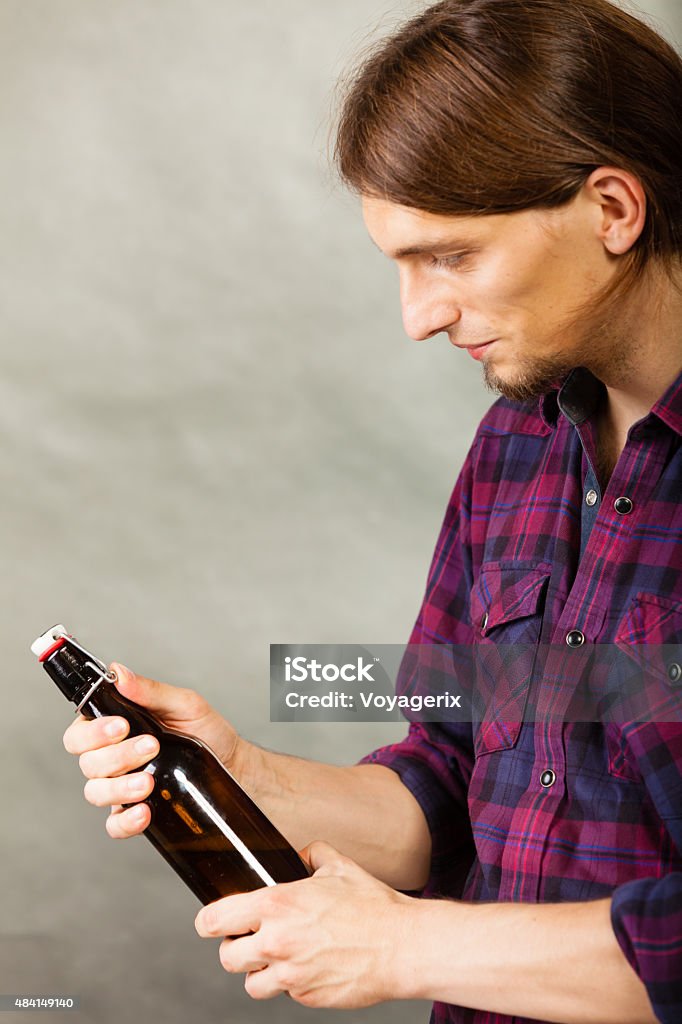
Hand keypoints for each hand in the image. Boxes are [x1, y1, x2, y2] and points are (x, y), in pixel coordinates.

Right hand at [62, 663, 239, 838]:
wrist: (234, 764)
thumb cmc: (207, 731)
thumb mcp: (184, 704)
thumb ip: (150, 691)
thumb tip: (119, 673)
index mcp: (117, 725)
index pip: (81, 730)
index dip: (93, 731)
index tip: (121, 726)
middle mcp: (113, 756)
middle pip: (87, 762)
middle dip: (116, 756)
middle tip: (150, 746)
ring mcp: (121, 785)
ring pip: (96, 792)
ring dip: (119, 787)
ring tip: (148, 782)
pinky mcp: (134, 811)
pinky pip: (114, 824)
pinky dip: (124, 822)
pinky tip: (143, 812)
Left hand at [194, 840, 415, 1008]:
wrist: (402, 945)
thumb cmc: (372, 905)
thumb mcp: (338, 866)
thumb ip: (311, 855)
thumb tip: (299, 854)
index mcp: (277, 904)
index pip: (216, 919)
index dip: (210, 921)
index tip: (212, 922)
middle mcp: (277, 941)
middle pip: (227, 957)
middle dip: (236, 949)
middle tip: (252, 941)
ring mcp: (291, 974)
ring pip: (251, 984)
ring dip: (261, 973)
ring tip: (281, 959)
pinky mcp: (307, 997)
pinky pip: (286, 994)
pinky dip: (293, 984)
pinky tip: (312, 967)